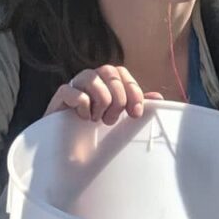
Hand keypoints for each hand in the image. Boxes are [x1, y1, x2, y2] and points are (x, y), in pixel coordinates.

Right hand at [45, 65, 160, 124]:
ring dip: (100, 103)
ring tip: (97, 119)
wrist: (68, 147)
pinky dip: (83, 108)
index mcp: (105, 80)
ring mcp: (74, 85)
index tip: (136, 113)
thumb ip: (136, 105)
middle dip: (117, 98)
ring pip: (92, 79)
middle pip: (109, 71)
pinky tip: (83, 118)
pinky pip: (74, 93)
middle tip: (111, 119)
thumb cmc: (96, 129)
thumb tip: (158, 97)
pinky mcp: (60, 96)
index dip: (133, 91)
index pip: (121, 72)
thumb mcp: (120, 117)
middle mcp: (90, 78)